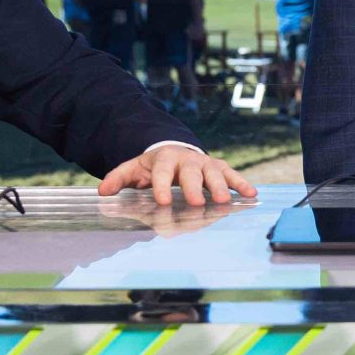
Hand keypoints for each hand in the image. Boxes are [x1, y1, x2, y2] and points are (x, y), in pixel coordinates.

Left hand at [98, 144, 256, 207]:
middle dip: (195, 187)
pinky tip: (251, 195)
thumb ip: (119, 179)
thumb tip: (102, 192)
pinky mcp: (220, 168)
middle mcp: (187, 159)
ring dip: (221, 187)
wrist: (175, 152)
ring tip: (224, 201)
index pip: (162, 173)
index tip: (162, 201)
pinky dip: (241, 184)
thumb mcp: (134, 169)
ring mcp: (205, 163)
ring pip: (214, 173)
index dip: (162, 186)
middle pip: (192, 173)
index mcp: (164, 159)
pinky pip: (232, 175)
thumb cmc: (154, 167)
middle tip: (197, 202)